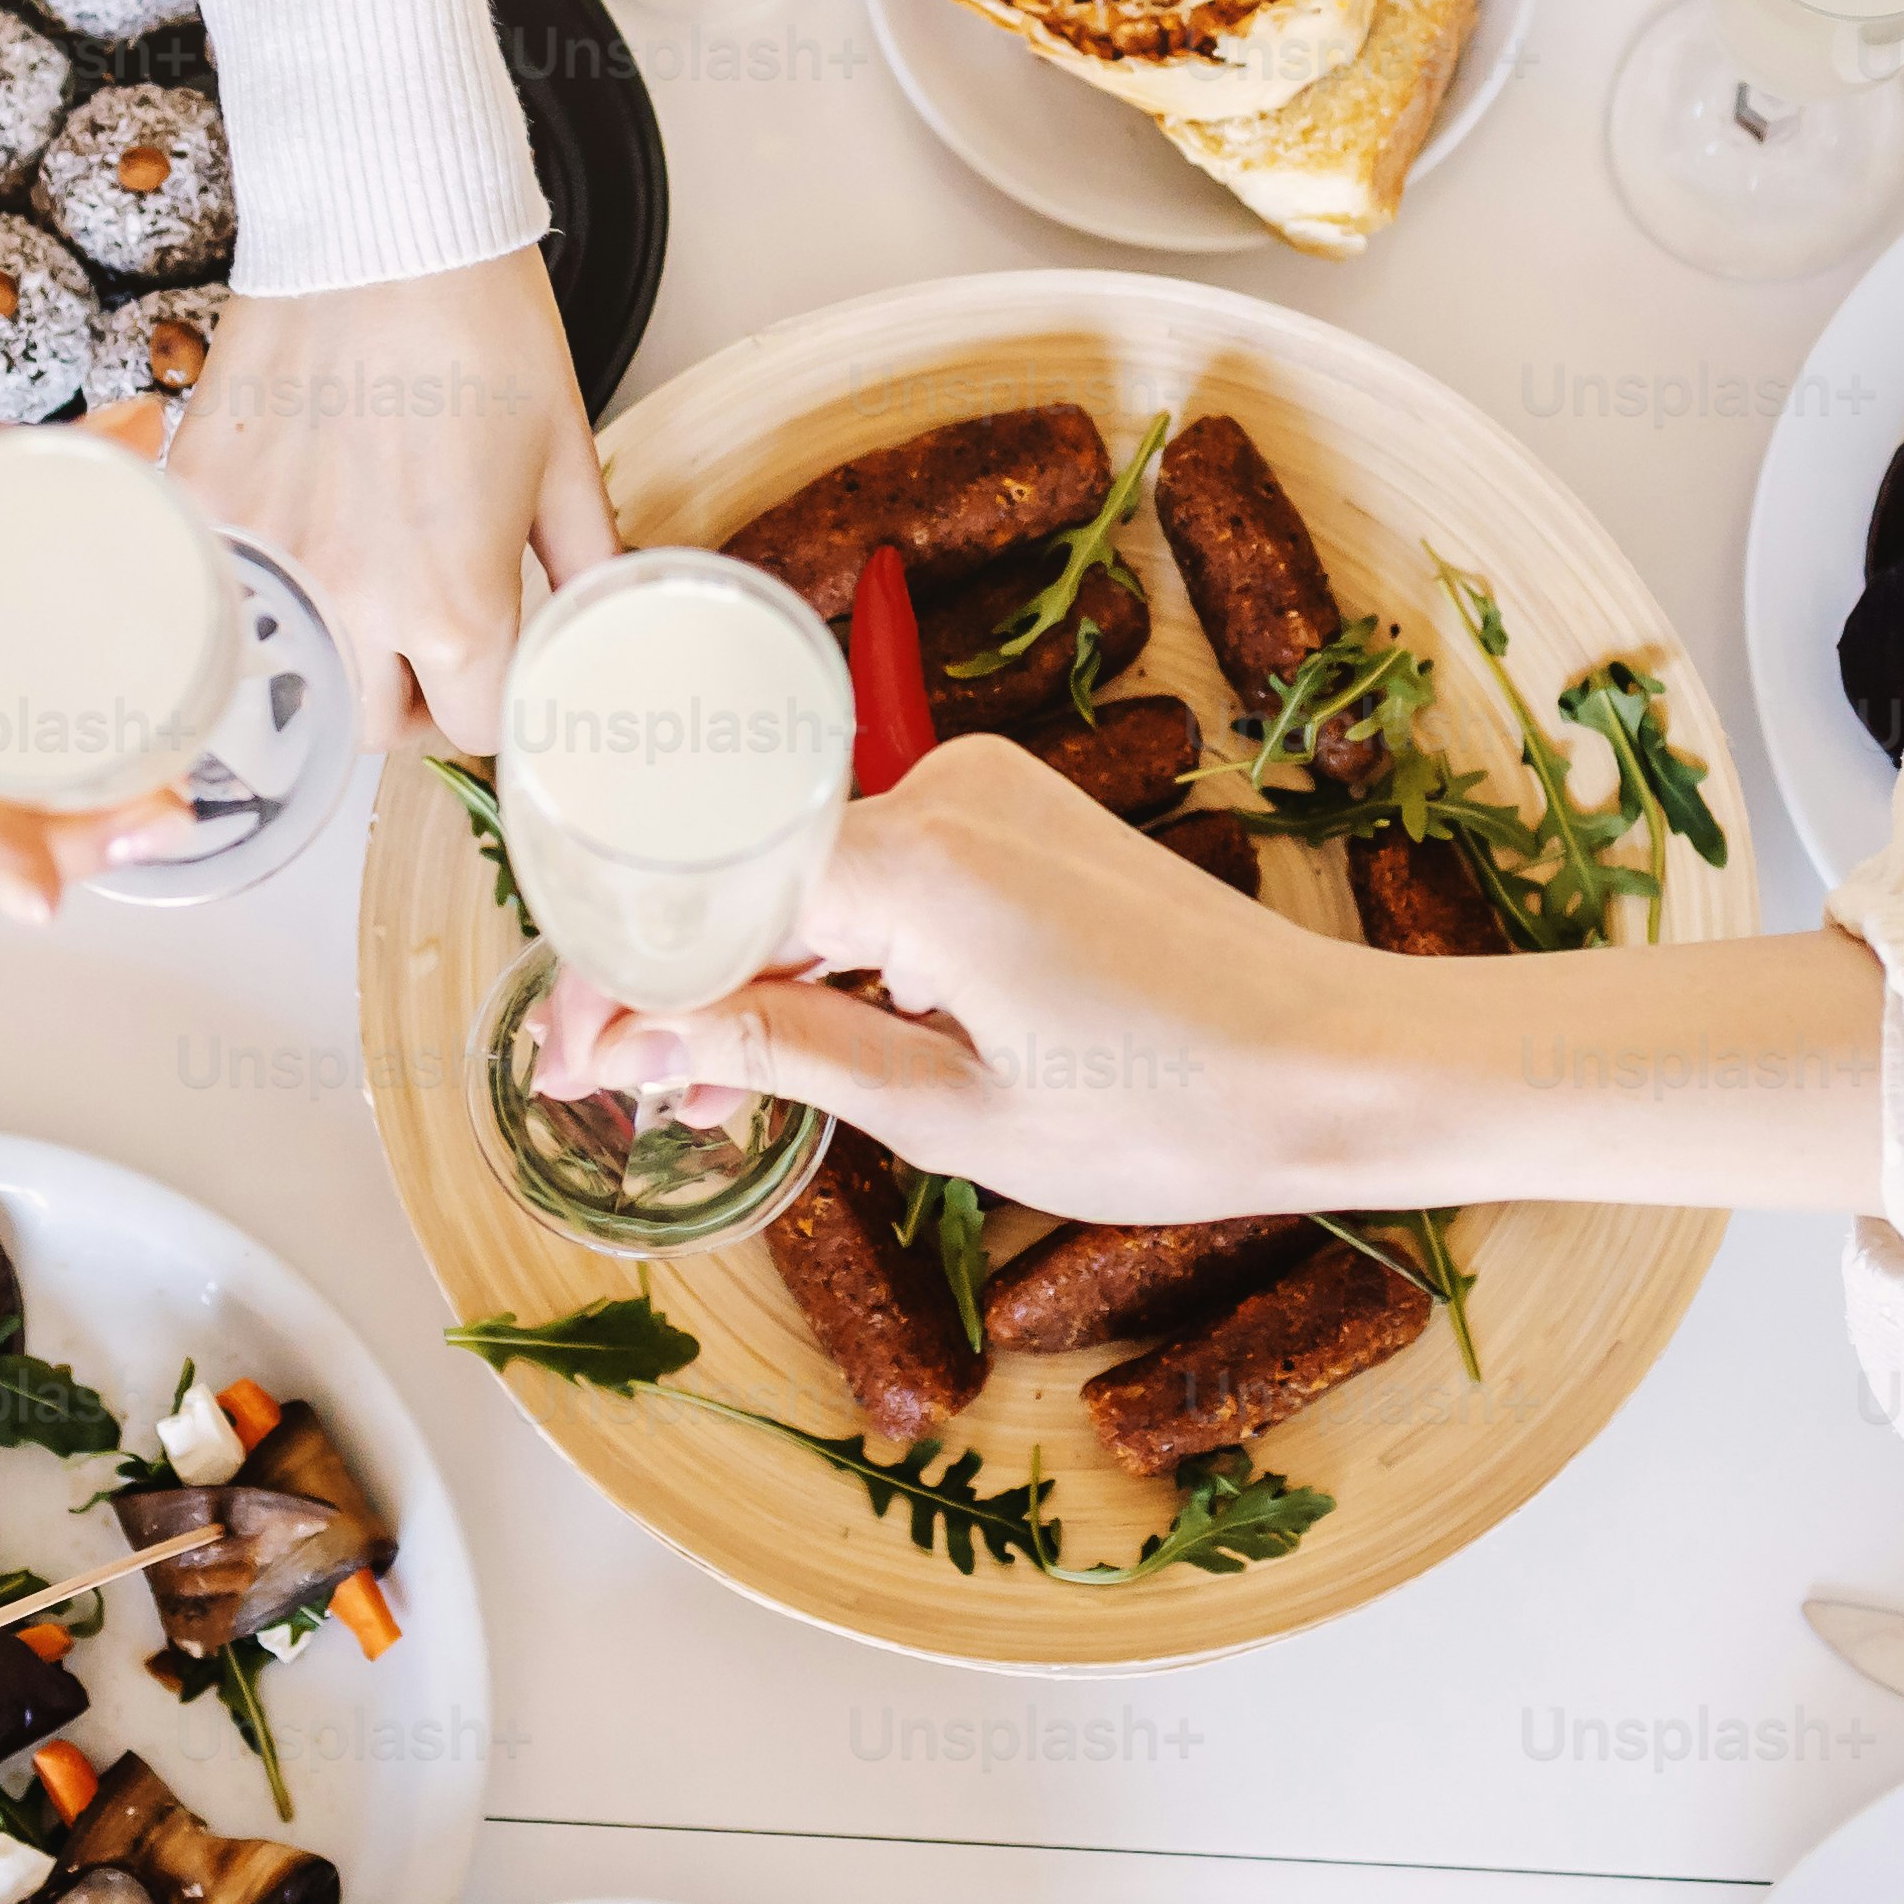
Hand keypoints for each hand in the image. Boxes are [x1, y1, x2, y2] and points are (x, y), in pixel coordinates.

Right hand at [160, 253, 615, 753]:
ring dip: (330, 660)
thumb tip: (599, 625)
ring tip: (357, 596)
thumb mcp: (564, 458)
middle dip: (410, 697)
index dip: (490, 706)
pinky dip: (256, 588)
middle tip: (426, 642)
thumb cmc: (483, 328)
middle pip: (373, 726)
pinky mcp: (203, 510)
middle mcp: (352, 606)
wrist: (382, 229)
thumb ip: (585, 567)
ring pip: (291, 679)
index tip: (488, 674)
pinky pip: (223, 593)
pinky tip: (288, 541)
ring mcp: (265, 563)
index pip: (472, 727)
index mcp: (455, 606)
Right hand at [551, 738, 1419, 1224]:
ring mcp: (989, 790)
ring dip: (747, 967)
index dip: (618, 979)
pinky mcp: (1020, 810)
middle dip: (668, 978)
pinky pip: (879, 866)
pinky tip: (794, 1027)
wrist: (1338, 1063)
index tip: (565, 1060)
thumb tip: (644, 1041)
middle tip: (607, 1085)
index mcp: (918, 862)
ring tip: (693, 1082)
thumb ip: (784, 1053)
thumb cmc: (1173, 1109)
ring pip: (808, 872)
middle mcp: (945, 791)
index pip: (703, 893)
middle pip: (747, 873)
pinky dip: (829, 943)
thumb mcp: (951, 1113)